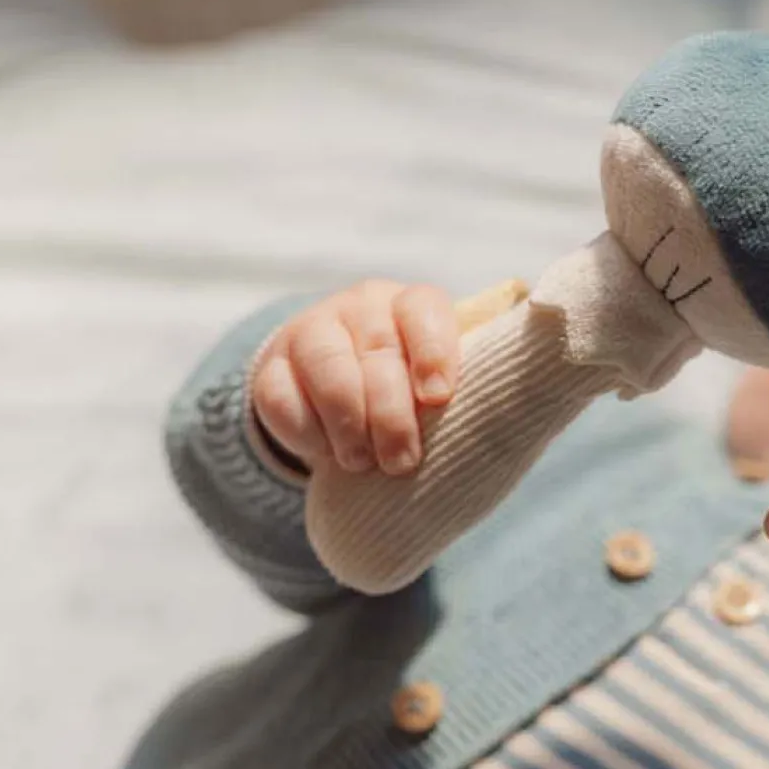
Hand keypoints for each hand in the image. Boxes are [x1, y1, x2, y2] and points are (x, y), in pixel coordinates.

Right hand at [252, 280, 459, 475]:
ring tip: (362, 462)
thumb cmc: (407, 394)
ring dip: (348, 423)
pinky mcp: (271, 368)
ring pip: (328, 368)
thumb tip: (497, 422)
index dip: (433, 352)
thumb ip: (461, 394)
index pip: (423, 310)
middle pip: (378, 350)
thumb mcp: (438, 386)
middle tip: (402, 462)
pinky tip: (325, 454)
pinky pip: (281, 396)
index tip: (438, 396)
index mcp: (409, 306)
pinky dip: (306, 432)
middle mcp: (360, 308)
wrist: (338, 397)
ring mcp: (311, 332)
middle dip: (392, 414)